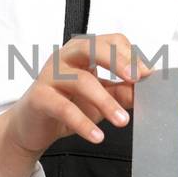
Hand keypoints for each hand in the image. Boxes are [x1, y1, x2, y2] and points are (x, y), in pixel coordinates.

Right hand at [4, 32, 157, 156]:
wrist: (31, 126)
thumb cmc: (65, 104)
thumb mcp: (100, 99)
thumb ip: (122, 93)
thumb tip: (145, 92)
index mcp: (82, 52)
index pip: (110, 41)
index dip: (130, 56)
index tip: (147, 75)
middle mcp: (65, 58)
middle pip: (92, 47)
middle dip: (117, 61)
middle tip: (136, 79)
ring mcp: (49, 75)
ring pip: (81, 80)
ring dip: (105, 101)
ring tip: (122, 120)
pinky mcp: (39, 97)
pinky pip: (63, 107)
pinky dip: (82, 123)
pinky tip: (97, 135)